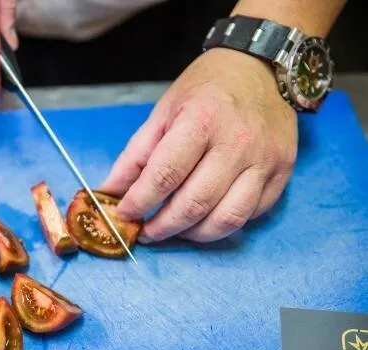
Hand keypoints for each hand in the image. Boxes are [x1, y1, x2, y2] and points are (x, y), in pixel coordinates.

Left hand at [100, 48, 297, 242]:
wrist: (260, 68)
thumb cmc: (205, 89)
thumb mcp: (163, 113)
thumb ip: (136, 156)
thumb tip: (110, 192)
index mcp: (201, 121)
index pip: (165, 175)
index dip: (140, 202)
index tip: (124, 215)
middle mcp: (237, 143)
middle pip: (195, 204)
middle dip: (163, 227)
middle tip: (147, 232)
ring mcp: (265, 160)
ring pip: (227, 219)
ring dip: (194, 235)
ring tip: (175, 230)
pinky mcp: (283, 173)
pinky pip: (252, 214)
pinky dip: (224, 225)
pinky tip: (206, 218)